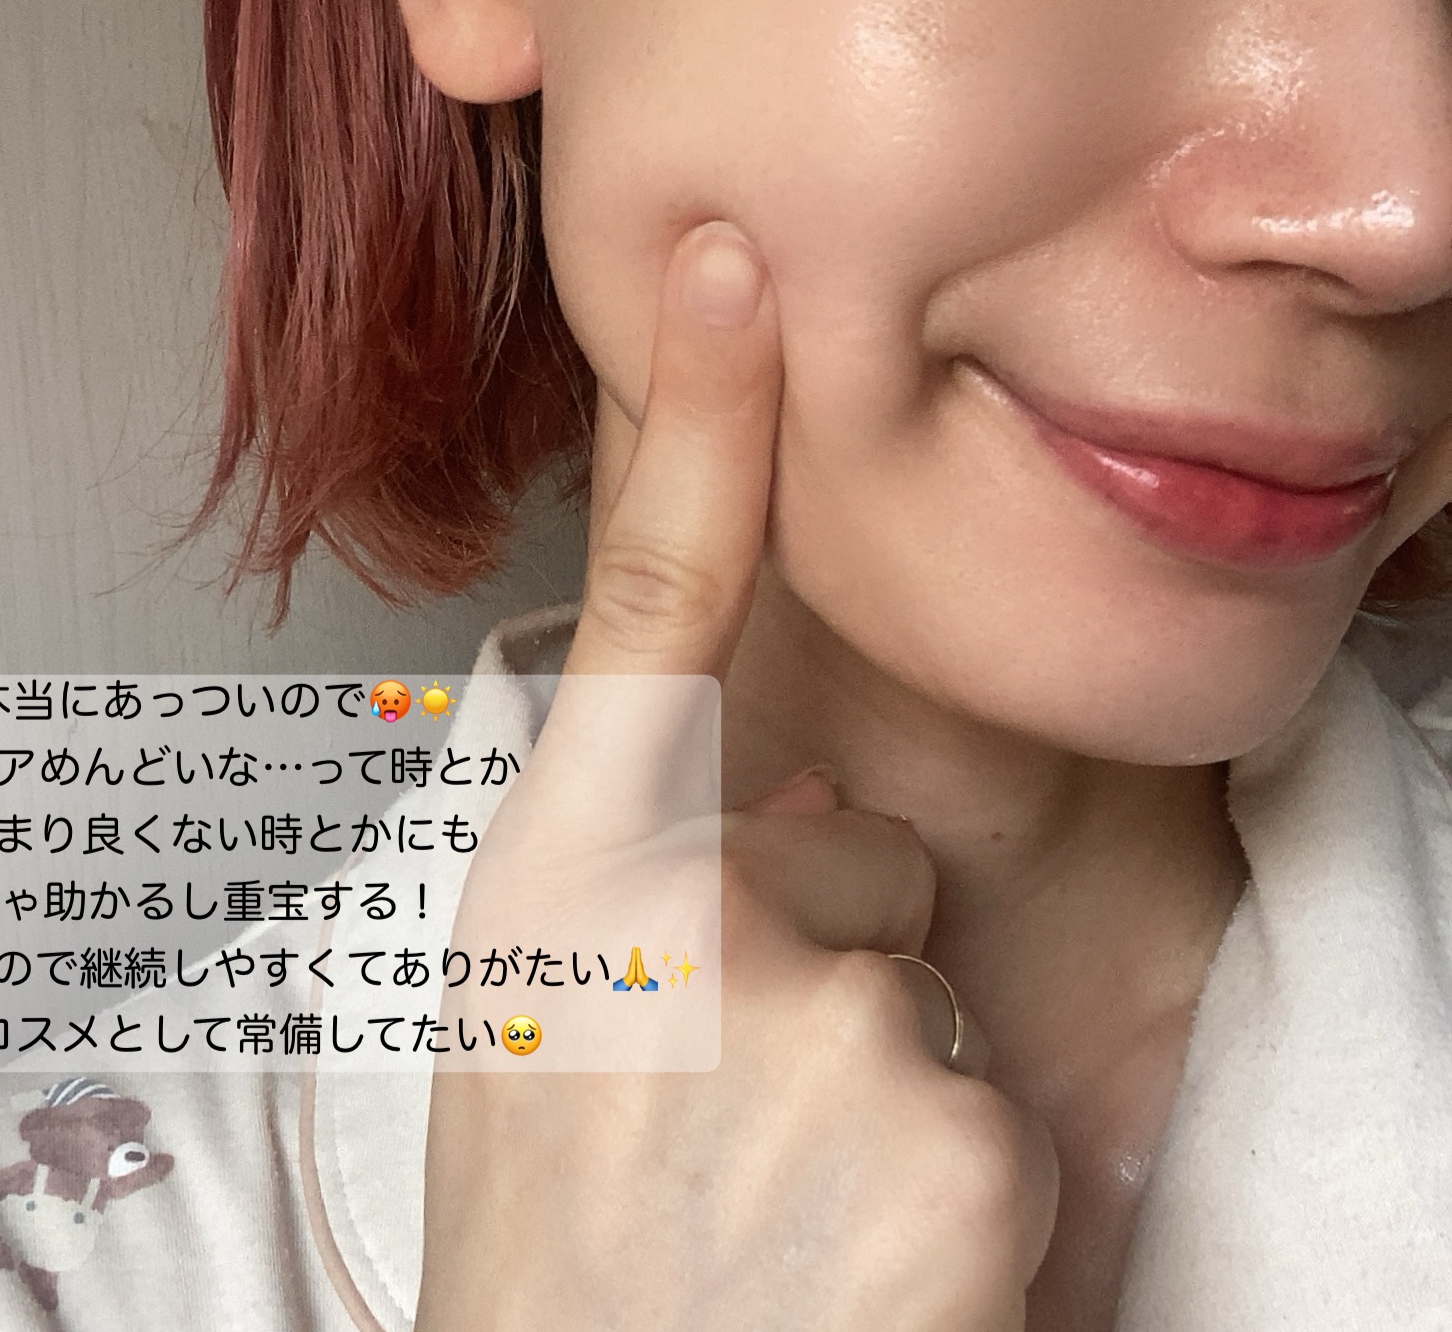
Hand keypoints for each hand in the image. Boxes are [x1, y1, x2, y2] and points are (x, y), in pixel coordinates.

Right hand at [415, 222, 1057, 1331]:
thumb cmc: (542, 1252)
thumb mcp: (511, 1029)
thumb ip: (617, 883)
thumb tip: (763, 827)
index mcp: (555, 877)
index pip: (643, 594)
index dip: (696, 419)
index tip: (730, 267)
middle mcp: (682, 912)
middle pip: (845, 851)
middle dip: (817, 963)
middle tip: (717, 1124)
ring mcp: (827, 1014)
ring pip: (918, 987)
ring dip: (868, 1090)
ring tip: (767, 1219)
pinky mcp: (958, 1137)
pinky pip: (987, 1109)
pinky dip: (941, 1199)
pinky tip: (841, 1274)